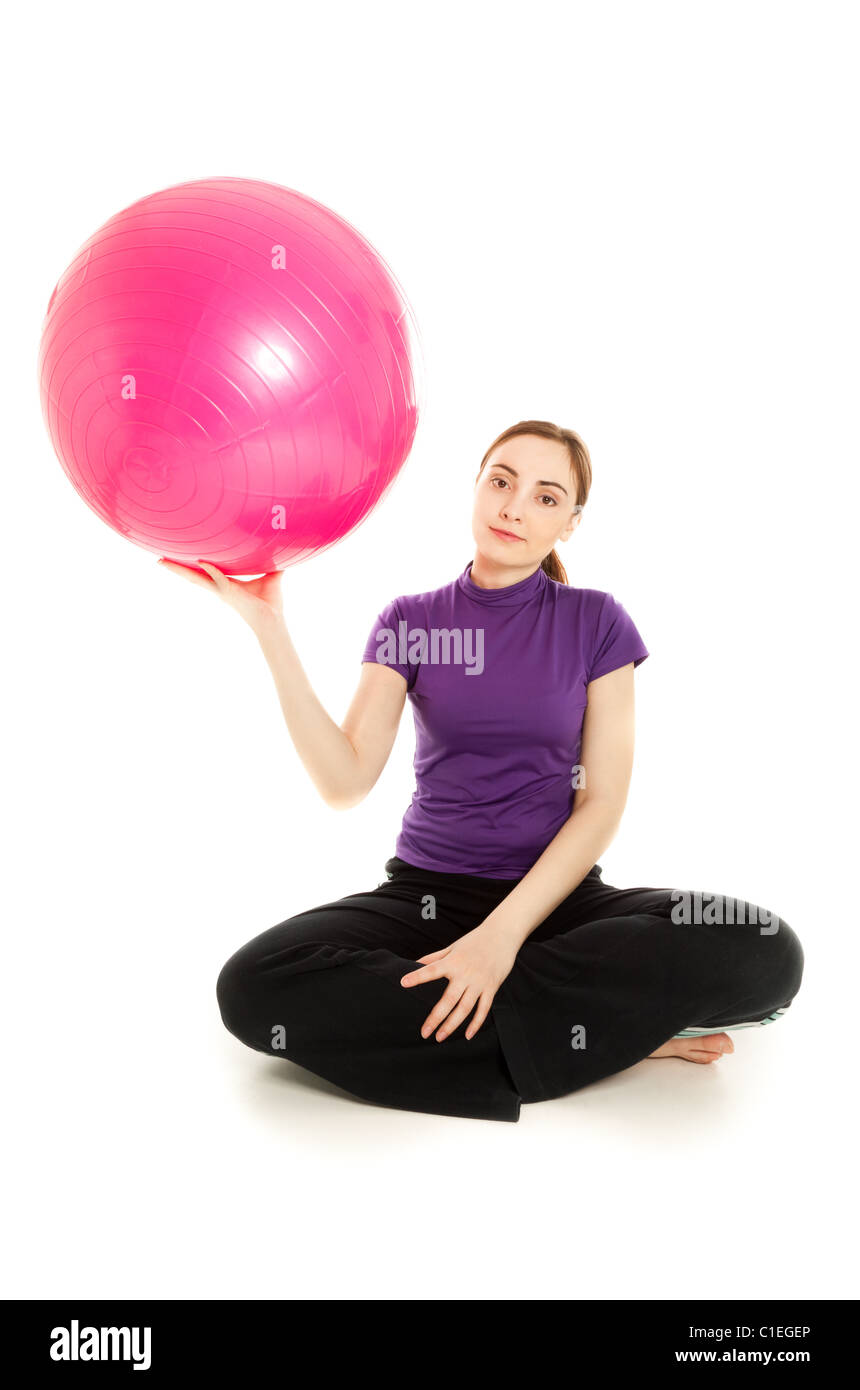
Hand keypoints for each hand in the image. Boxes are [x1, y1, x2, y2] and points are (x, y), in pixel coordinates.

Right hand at [157, 558, 283, 635]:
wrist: (274, 619)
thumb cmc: (271, 602)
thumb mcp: (271, 576)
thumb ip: (272, 562)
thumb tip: (283, 547)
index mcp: (226, 583)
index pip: (204, 571)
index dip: (190, 564)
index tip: (177, 555)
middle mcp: (219, 587)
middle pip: (192, 575)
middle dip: (175, 567)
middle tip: (158, 559)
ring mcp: (222, 591)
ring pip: (196, 578)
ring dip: (180, 570)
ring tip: (162, 562)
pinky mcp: (229, 593)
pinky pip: (217, 578)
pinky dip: (210, 570)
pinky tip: (200, 561)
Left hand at [400, 923, 517, 1041]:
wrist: (502, 934)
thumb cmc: (474, 940)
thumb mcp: (453, 947)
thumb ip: (434, 957)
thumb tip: (414, 963)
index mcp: (453, 962)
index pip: (431, 970)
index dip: (417, 976)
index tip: (403, 983)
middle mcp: (465, 974)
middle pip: (448, 1000)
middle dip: (435, 1018)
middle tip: (424, 1033)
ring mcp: (479, 982)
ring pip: (465, 1009)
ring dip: (452, 1025)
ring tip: (440, 1037)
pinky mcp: (491, 988)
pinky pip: (483, 1009)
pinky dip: (476, 1023)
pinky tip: (467, 1035)